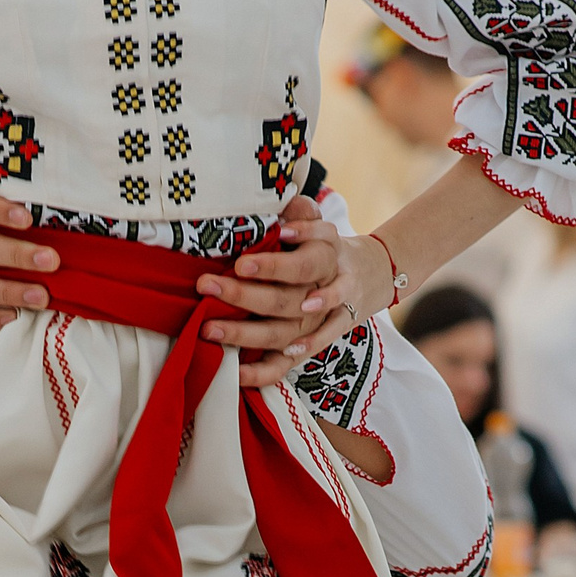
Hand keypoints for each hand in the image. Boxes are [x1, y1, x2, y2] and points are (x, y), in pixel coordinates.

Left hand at [196, 201, 391, 389]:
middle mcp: (323, 295)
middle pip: (285, 301)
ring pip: (283, 333)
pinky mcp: (309, 347)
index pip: (302, 266)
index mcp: (327, 261)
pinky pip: (289, 365)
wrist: (367, 277)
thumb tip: (284, 205)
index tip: (241, 264)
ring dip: (245, 334)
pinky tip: (239, 372)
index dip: (274, 267)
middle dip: (244, 296)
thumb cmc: (328, 248)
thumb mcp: (321, 226)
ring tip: (210, 329)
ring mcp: (318, 325)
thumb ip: (303, 215)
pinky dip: (265, 372)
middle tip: (208, 286)